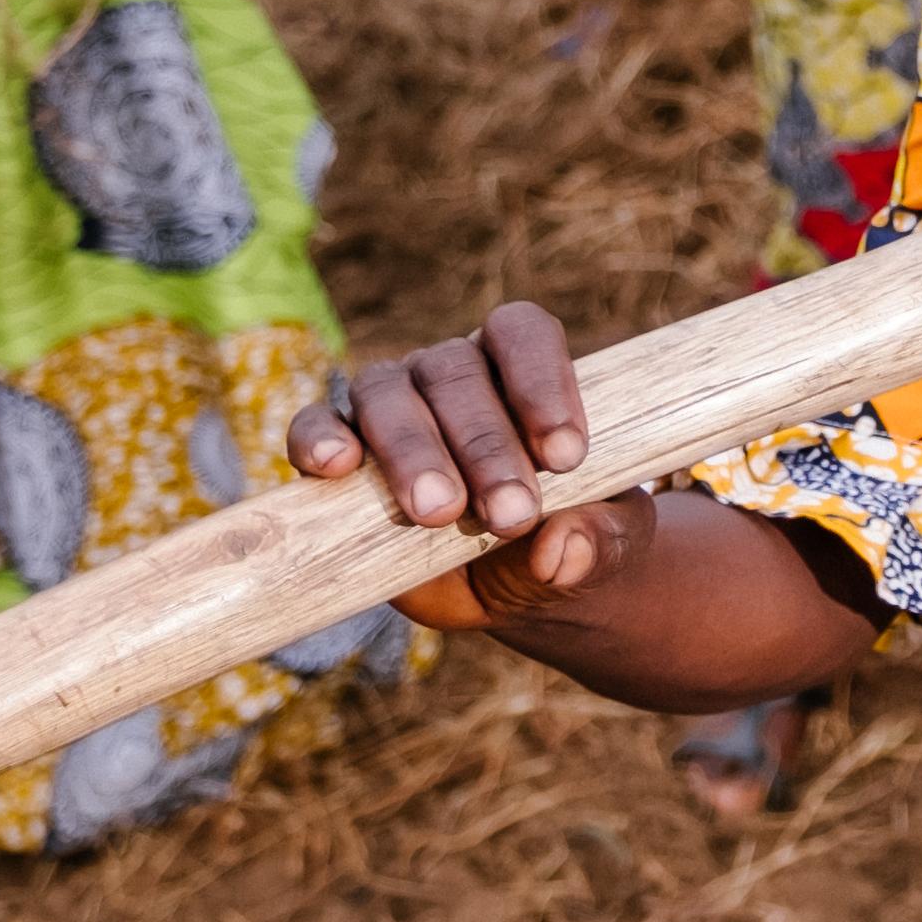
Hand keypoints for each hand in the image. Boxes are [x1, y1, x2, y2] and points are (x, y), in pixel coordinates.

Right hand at [286, 302, 645, 630]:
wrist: (520, 587)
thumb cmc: (571, 537)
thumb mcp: (606, 548)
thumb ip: (599, 542)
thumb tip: (559, 551)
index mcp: (521, 368)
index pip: (521, 334)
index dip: (542, 383)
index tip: (566, 457)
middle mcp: (450, 374)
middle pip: (454, 373)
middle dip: (484, 445)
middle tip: (512, 515)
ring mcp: (389, 408)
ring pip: (385, 395)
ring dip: (411, 451)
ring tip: (440, 512)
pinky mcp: (339, 459)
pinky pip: (315, 427)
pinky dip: (319, 440)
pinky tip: (336, 468)